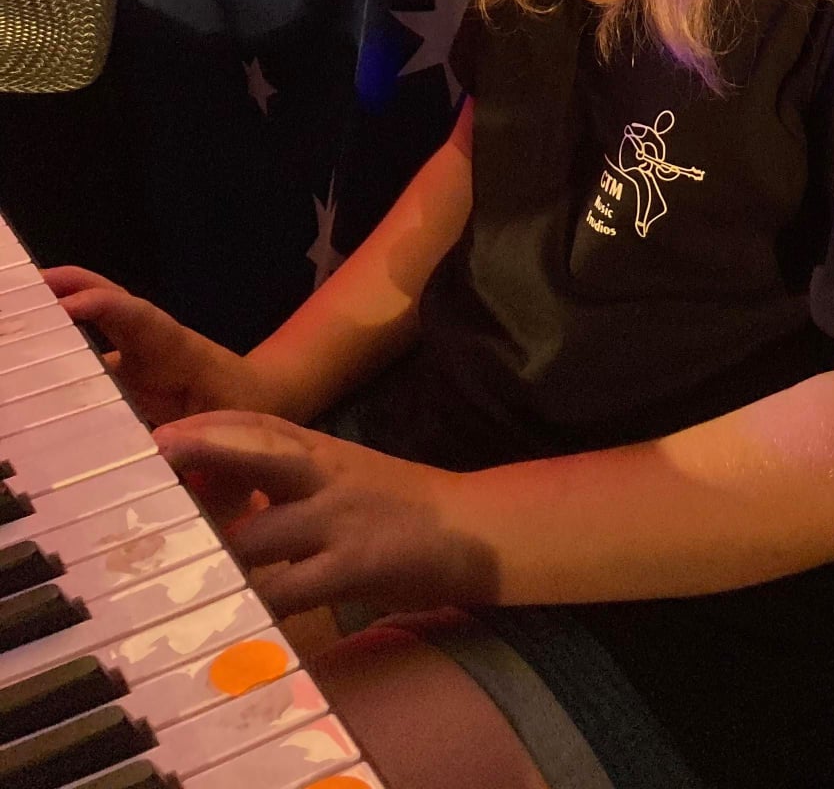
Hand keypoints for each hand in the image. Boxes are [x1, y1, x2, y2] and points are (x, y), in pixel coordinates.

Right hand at [39, 267, 272, 426]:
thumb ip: (195, 440)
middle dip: (71, 289)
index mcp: (177, 346)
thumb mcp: (226, 423)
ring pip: (97, 327)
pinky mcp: (130, 373)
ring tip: (17, 315)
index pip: (138, 317)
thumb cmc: (246, 405)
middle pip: (110, 305)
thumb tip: (156, 454)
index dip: (103, 308)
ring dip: (60, 316)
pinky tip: (29, 366)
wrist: (261, 397)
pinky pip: (92, 359)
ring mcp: (139, 354)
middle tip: (26, 287)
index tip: (67, 307)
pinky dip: (63, 355)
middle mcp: (152, 342)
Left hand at [151, 412, 499, 618]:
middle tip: (154, 455)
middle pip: (256, 452)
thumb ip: (291, 475)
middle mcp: (327, 476)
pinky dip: (257, 602)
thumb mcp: (345, 474)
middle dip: (203, 451)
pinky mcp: (352, 566)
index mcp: (324, 451)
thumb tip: (224, 486)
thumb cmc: (400, 504)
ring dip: (217, 553)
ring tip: (178, 565)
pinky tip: (235, 614)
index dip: (208, 425)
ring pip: (257, 534)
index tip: (161, 429)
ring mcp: (339, 520)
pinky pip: (288, 589)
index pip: (258, 425)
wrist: (472, 528)